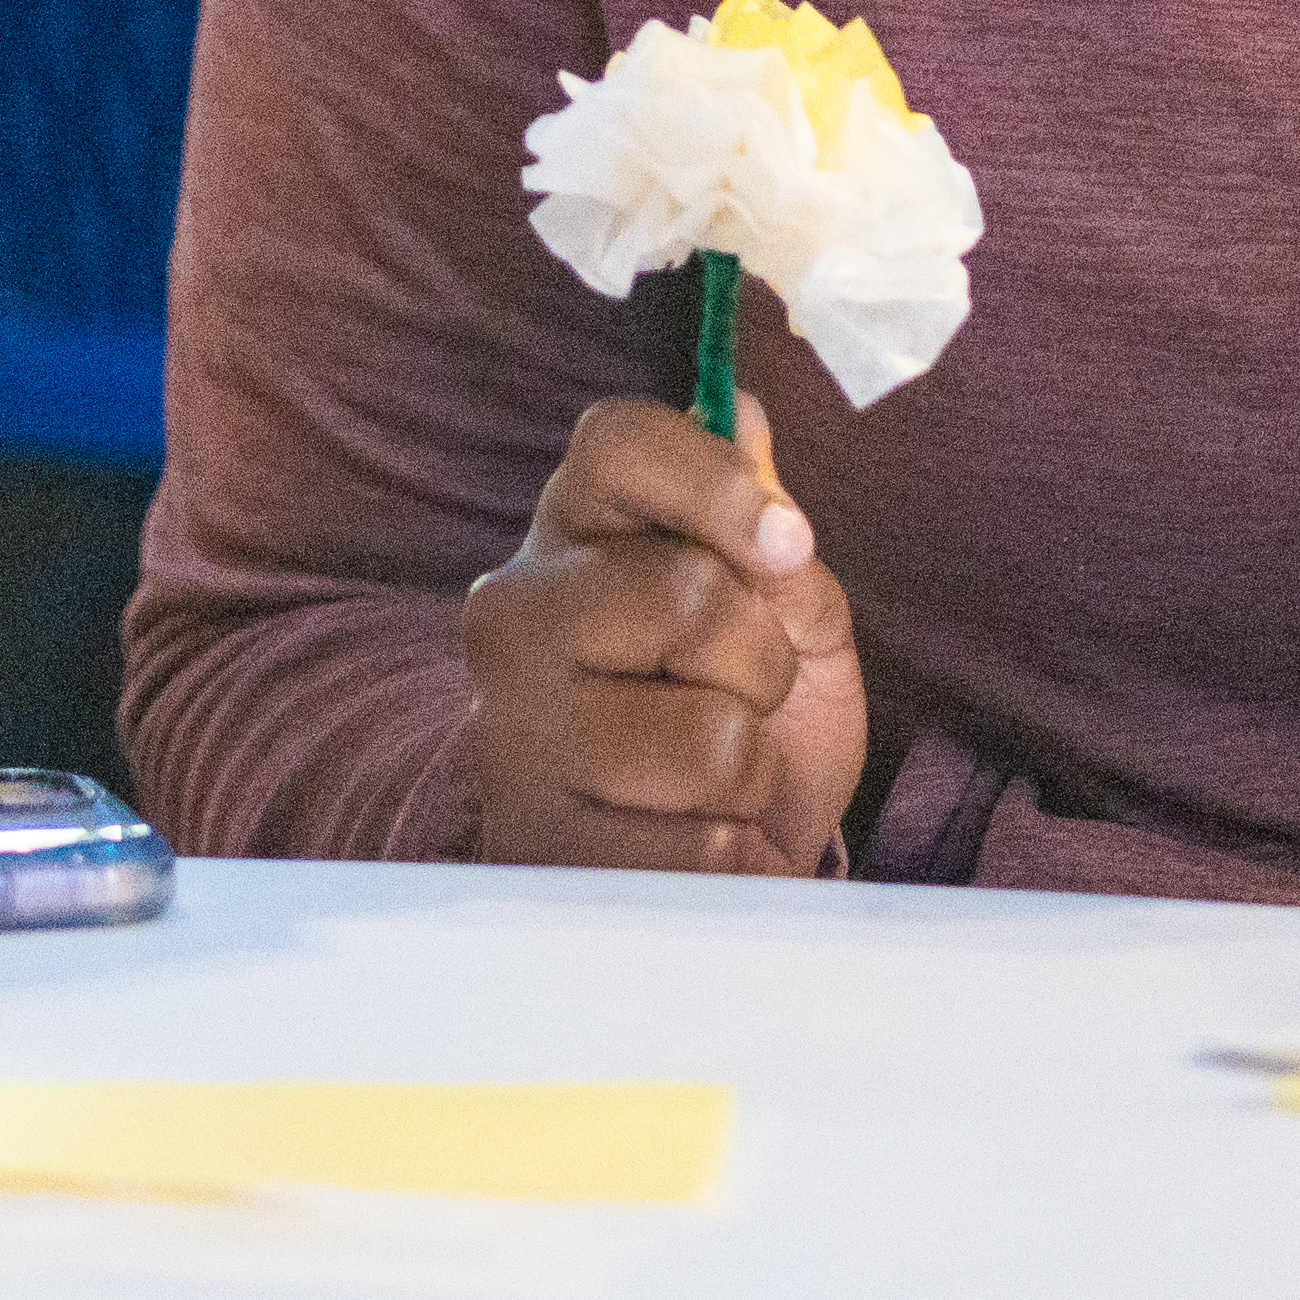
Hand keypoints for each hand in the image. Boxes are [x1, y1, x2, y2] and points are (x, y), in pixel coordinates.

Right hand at [459, 393, 861, 875]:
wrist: (692, 884)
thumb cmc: (736, 723)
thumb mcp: (784, 621)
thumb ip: (767, 530)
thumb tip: (744, 415)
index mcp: (574, 536)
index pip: (617, 443)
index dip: (716, 478)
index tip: (789, 543)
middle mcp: (513, 618)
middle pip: (688, 592)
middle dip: (764, 663)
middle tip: (738, 699)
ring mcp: (510, 735)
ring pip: (710, 739)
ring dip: (751, 777)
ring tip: (710, 787)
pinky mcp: (534, 851)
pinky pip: (700, 852)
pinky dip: (730, 861)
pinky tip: (684, 847)